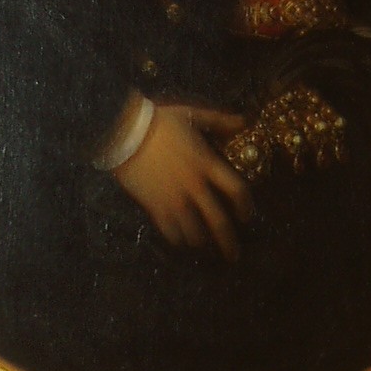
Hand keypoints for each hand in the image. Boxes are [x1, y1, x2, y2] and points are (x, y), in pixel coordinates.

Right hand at [114, 103, 253, 258]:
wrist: (125, 131)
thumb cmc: (159, 121)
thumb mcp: (193, 115)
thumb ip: (220, 121)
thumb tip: (244, 121)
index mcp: (207, 164)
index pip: (236, 190)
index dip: (246, 206)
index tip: (246, 217)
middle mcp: (194, 186)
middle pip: (218, 221)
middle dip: (228, 241)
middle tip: (233, 256)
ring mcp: (174, 198)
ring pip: (194, 231)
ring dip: (200, 240)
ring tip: (203, 245)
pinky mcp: (155, 206)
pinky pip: (170, 230)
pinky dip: (177, 238)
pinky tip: (180, 240)